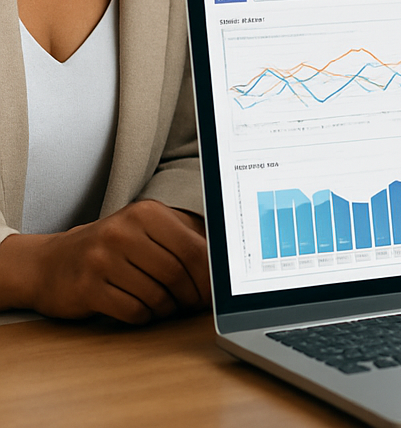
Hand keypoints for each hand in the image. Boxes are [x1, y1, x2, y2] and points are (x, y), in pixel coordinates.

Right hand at [0, 199, 209, 323]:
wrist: (49, 263)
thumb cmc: (110, 247)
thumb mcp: (145, 230)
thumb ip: (182, 240)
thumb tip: (221, 264)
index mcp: (145, 213)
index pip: (193, 248)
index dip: (209, 275)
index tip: (215, 291)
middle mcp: (123, 231)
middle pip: (176, 273)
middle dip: (191, 295)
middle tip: (194, 304)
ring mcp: (101, 259)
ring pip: (156, 295)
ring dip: (167, 308)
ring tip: (166, 306)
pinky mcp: (86, 288)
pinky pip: (132, 311)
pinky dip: (144, 316)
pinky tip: (142, 311)